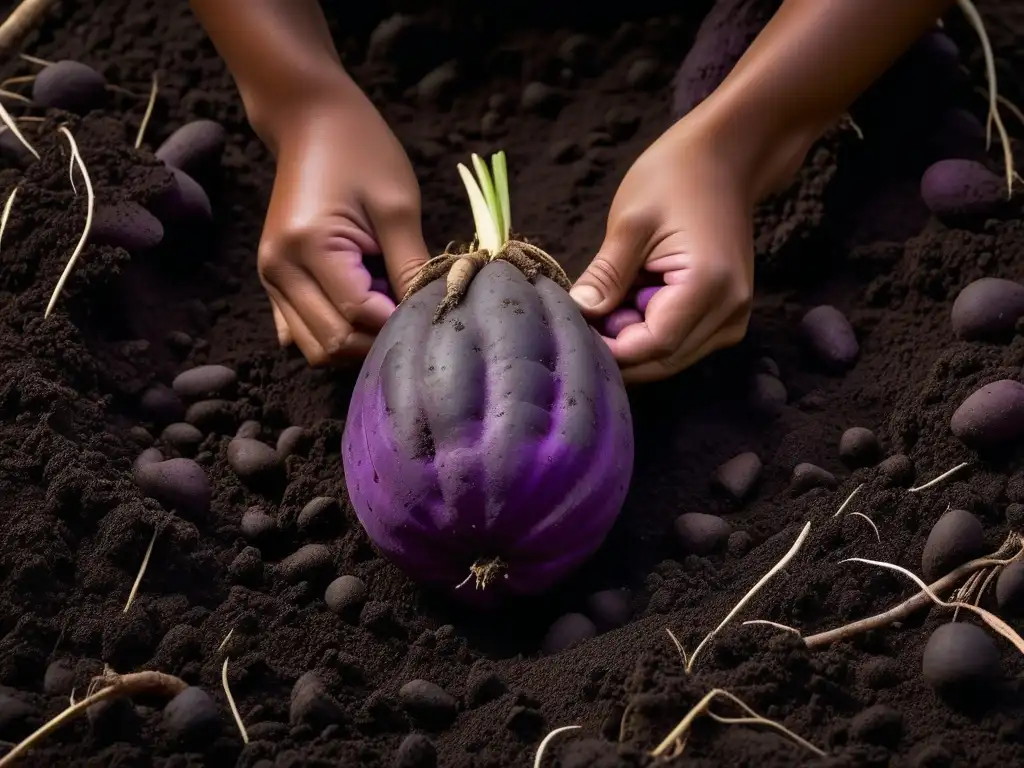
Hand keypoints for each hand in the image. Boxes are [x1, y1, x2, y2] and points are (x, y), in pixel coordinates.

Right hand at [258, 82, 429, 364]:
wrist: (310, 119)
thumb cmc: (361, 151)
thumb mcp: (398, 206)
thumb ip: (411, 267)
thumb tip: (430, 314)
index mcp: (308, 246)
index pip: (357, 316)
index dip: (398, 323)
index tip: (431, 308)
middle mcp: (279, 270)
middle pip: (333, 343)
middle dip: (377, 338)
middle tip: (409, 307)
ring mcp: (271, 279)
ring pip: (316, 348)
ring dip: (358, 339)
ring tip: (386, 301)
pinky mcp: (274, 282)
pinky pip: (302, 333)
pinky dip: (335, 332)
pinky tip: (362, 306)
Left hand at [570, 115, 764, 384]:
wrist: (726, 158)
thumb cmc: (676, 177)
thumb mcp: (630, 221)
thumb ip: (606, 274)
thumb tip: (579, 312)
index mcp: (708, 285)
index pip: (652, 346)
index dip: (610, 348)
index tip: (574, 330)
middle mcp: (729, 311)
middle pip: (662, 361)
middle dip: (619, 349)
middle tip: (583, 319)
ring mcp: (732, 318)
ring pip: (670, 358)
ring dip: (633, 342)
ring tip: (609, 302)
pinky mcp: (726, 317)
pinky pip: (681, 343)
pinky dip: (649, 332)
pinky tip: (632, 302)